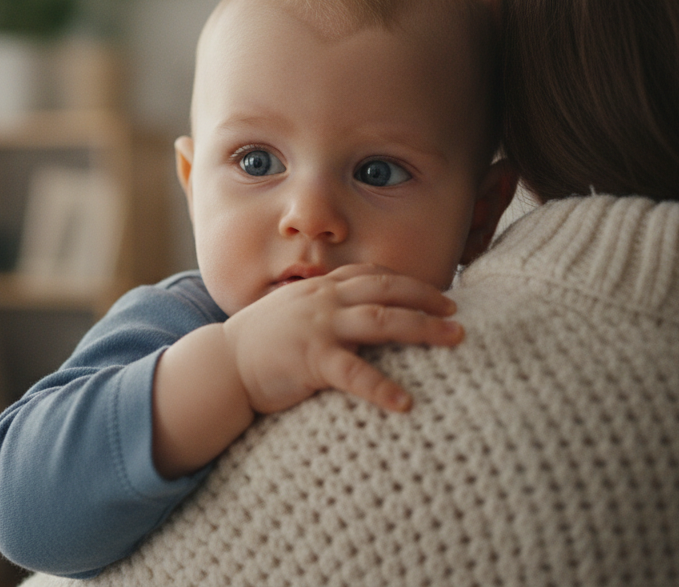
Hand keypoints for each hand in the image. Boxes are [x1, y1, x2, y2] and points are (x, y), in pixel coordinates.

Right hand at [222, 264, 461, 414]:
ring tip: (454, 339)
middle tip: (456, 312)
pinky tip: (404, 403)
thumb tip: (354, 316)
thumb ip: (322, 308)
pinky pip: (354, 373)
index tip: (436, 293)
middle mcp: (322, 300)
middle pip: (386, 290)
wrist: (222, 364)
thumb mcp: (292, 312)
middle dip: (426, 298)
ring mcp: (318, 327)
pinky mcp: (311, 359)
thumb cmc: (259, 344)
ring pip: (381, 320)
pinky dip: (382, 387)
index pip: (371, 275)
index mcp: (319, 288)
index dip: (407, 282)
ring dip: (423, 328)